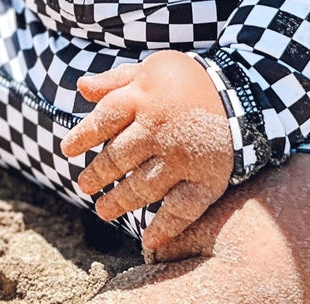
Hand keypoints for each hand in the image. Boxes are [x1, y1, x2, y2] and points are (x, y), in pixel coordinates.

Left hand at [61, 49, 233, 252]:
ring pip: (143, 187)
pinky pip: (182, 209)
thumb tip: (80, 86)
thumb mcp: (151, 68)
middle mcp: (161, 128)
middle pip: (119, 157)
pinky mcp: (206, 178)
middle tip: (85, 186)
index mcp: (145, 97)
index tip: (67, 150)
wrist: (242, 93)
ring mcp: (184, 156)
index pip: (104, 119)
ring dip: (120, 202)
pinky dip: (165, 227)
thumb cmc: (187, 80)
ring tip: (104, 211)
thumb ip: (116, 80)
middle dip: (98, 174)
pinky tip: (149, 240)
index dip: (82, 136)